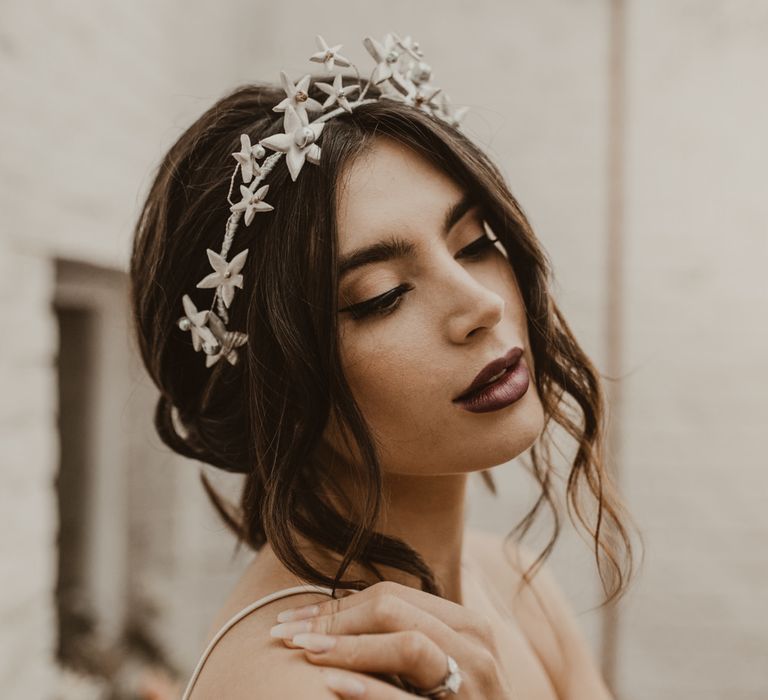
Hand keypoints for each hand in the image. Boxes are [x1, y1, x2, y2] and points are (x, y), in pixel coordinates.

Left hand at [268, 580, 513, 697]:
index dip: (336, 604)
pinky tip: (332, 685)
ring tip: (304, 652)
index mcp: (465, 624)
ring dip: (348, 645)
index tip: (291, 618)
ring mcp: (474, 683)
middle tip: (285, 632)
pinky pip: (411, 698)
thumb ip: (404, 638)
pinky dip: (371, 689)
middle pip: (393, 610)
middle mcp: (474, 646)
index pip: (391, 596)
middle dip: (333, 618)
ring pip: (408, 644)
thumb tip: (333, 616)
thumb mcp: (440, 666)